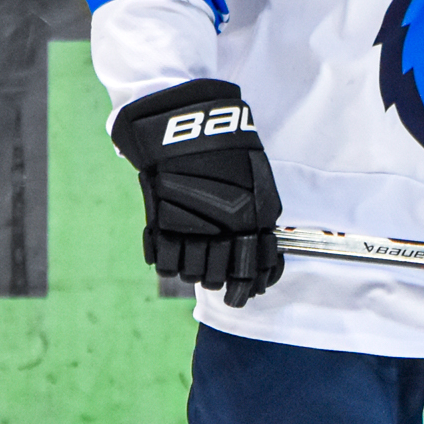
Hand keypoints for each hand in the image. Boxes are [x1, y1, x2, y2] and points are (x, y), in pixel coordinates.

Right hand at [111, 79, 283, 304]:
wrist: (188, 130)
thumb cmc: (229, 155)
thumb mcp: (260, 188)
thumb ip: (262, 225)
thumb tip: (263, 262)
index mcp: (249, 225)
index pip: (248, 274)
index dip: (245, 288)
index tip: (241, 292)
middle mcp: (219, 232)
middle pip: (215, 278)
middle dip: (216, 276)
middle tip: (215, 266)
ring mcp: (188, 230)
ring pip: (189, 274)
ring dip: (192, 269)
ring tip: (193, 255)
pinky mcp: (160, 224)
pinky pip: (163, 261)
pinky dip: (168, 261)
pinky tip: (174, 251)